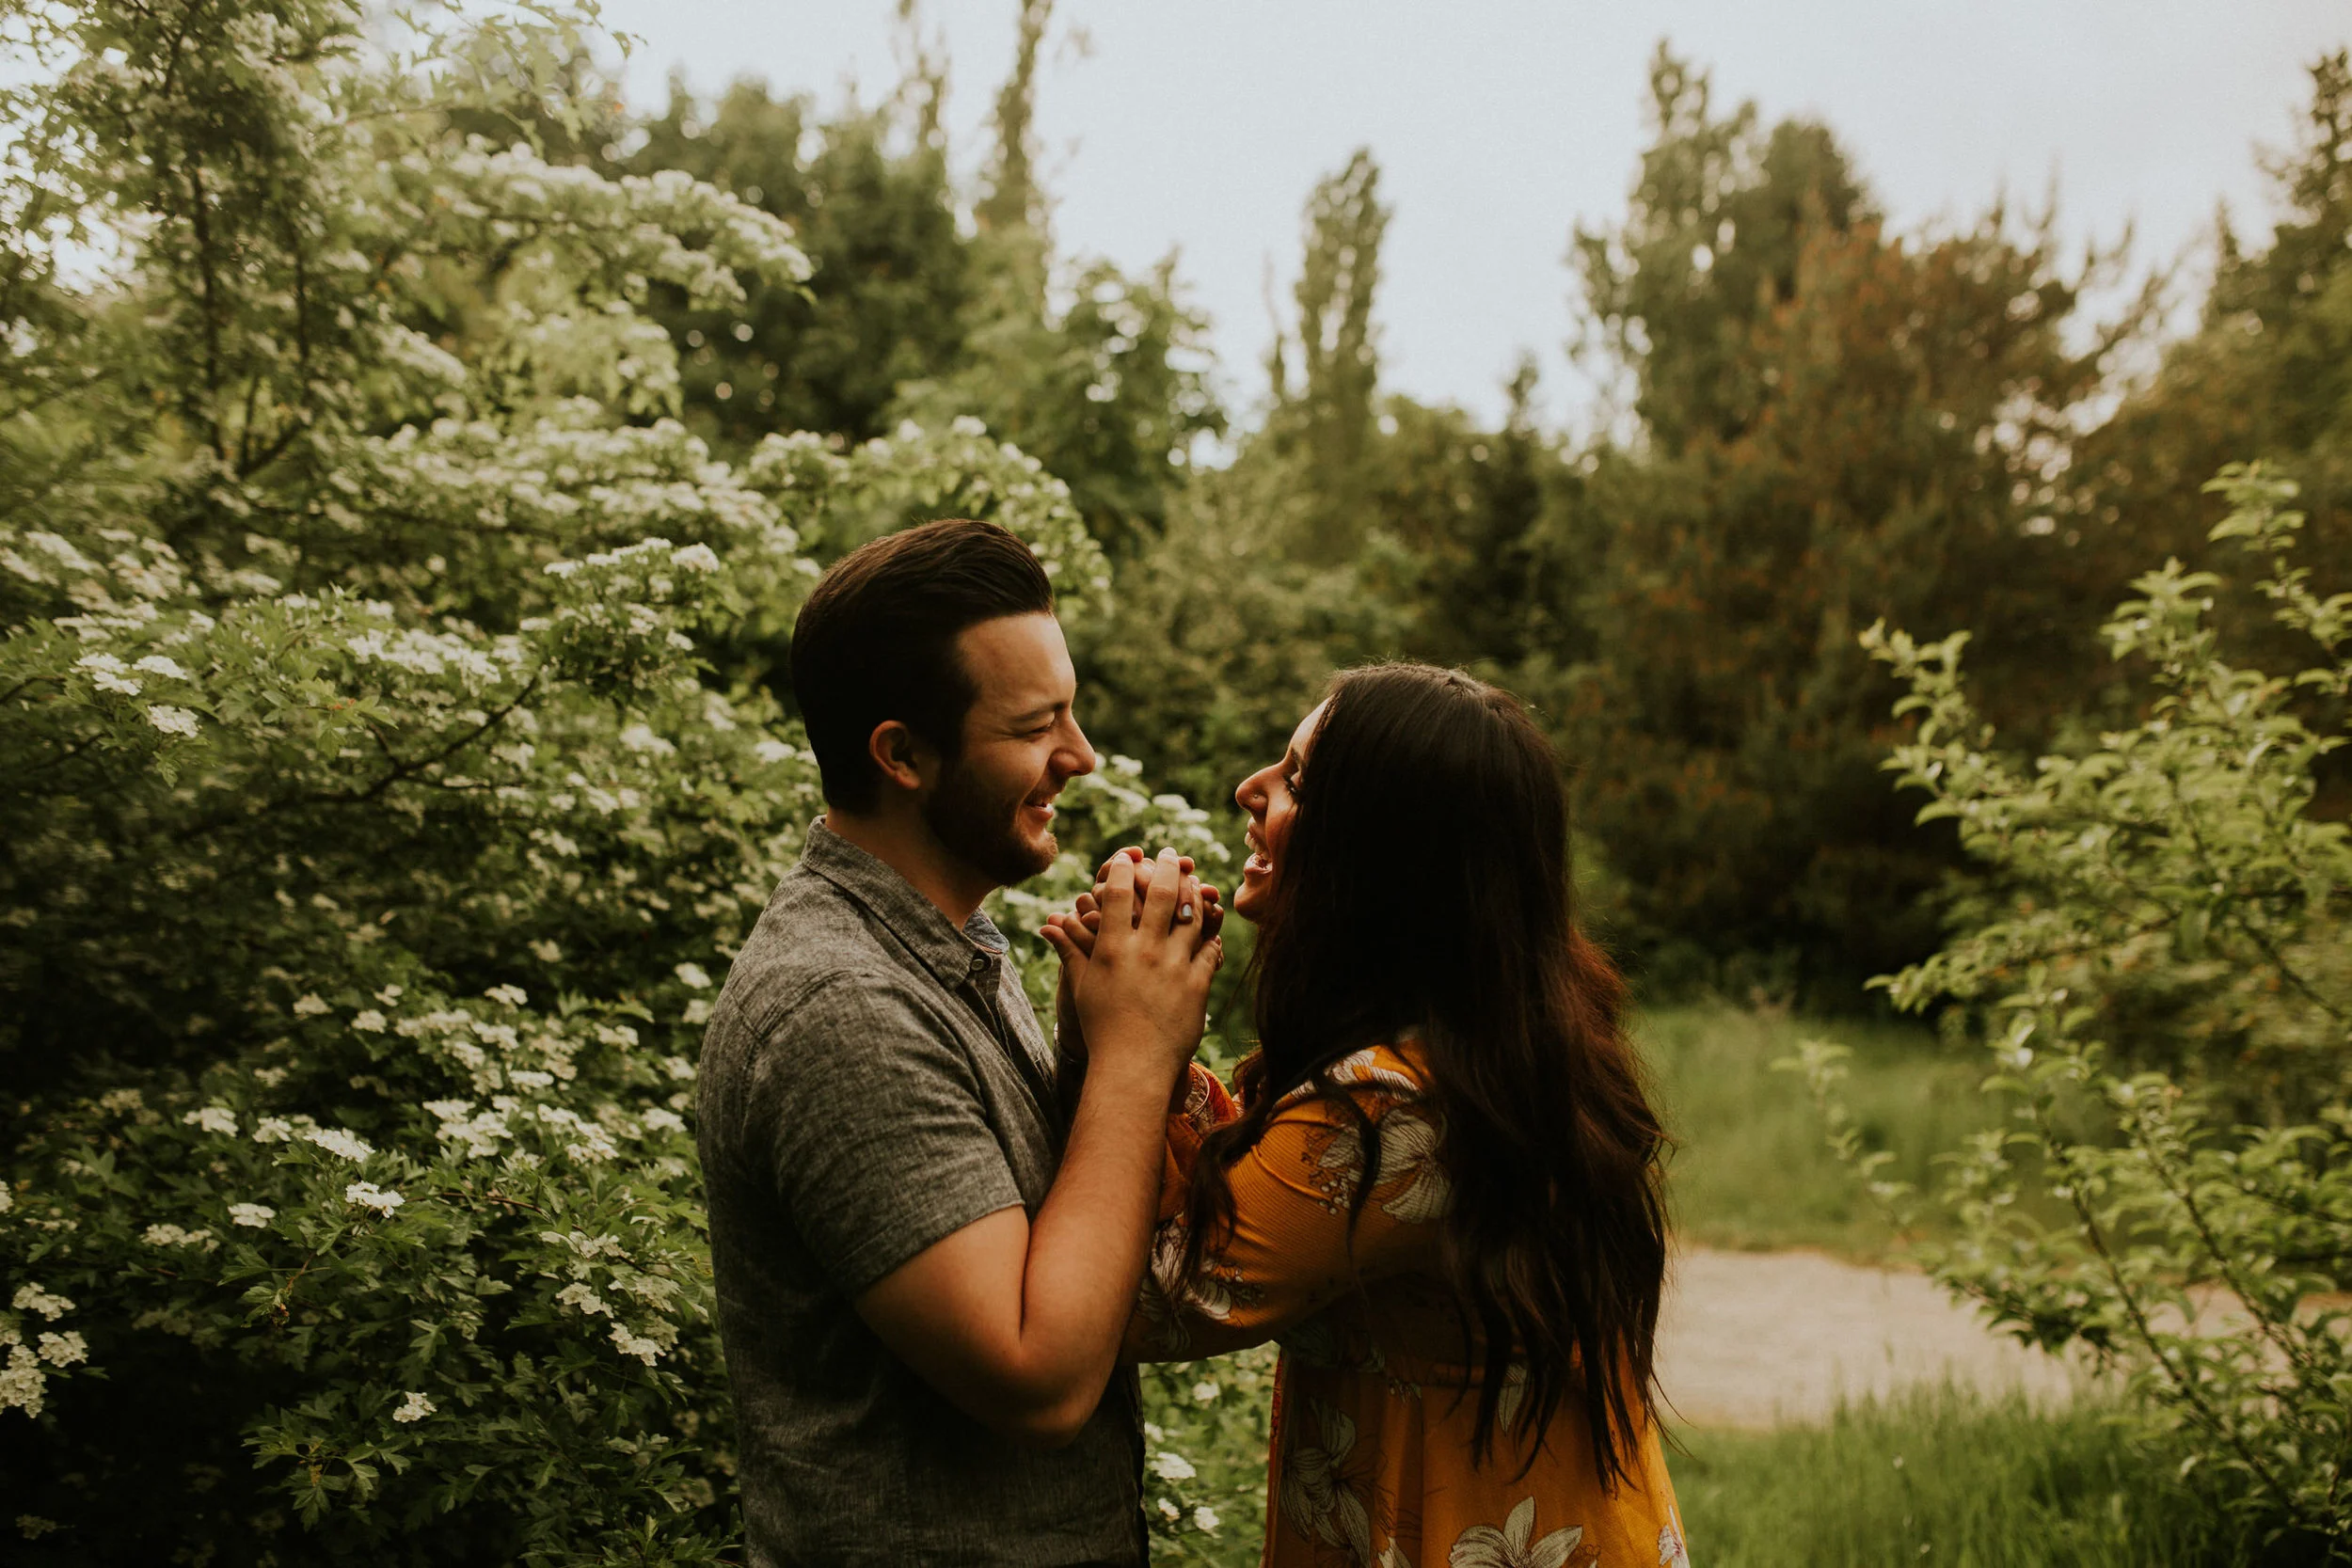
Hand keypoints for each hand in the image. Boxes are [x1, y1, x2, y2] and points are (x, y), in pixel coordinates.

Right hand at [1040, 848, 1221, 1082]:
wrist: (1133, 1066)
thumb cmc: (1102, 1027)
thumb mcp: (1082, 986)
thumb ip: (1069, 949)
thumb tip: (1048, 923)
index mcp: (1114, 949)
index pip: (1120, 893)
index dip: (1125, 868)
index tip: (1129, 856)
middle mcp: (1145, 952)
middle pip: (1163, 894)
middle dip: (1167, 867)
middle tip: (1169, 854)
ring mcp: (1175, 966)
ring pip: (1192, 915)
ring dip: (1195, 893)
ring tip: (1195, 882)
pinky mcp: (1198, 983)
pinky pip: (1211, 947)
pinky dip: (1212, 932)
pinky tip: (1211, 923)